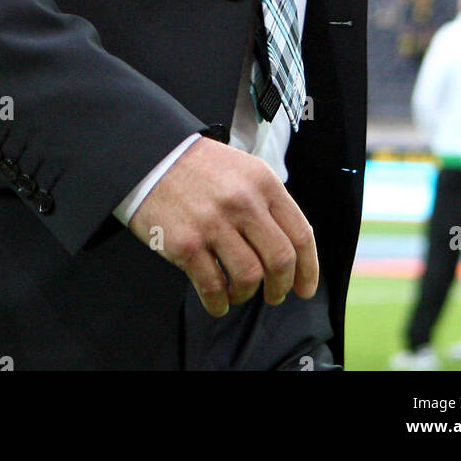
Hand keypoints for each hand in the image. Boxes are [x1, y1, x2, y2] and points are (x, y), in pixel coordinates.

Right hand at [128, 137, 317, 316]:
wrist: (152, 157)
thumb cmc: (200, 168)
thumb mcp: (244, 171)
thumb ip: (268, 204)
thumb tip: (291, 250)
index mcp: (263, 182)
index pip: (300, 234)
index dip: (308, 269)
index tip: (304, 288)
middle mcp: (243, 202)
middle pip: (280, 260)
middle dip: (281, 287)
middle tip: (274, 295)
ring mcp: (213, 223)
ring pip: (249, 277)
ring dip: (247, 294)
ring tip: (239, 293)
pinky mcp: (186, 244)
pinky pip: (213, 287)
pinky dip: (219, 303)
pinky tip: (218, 301)